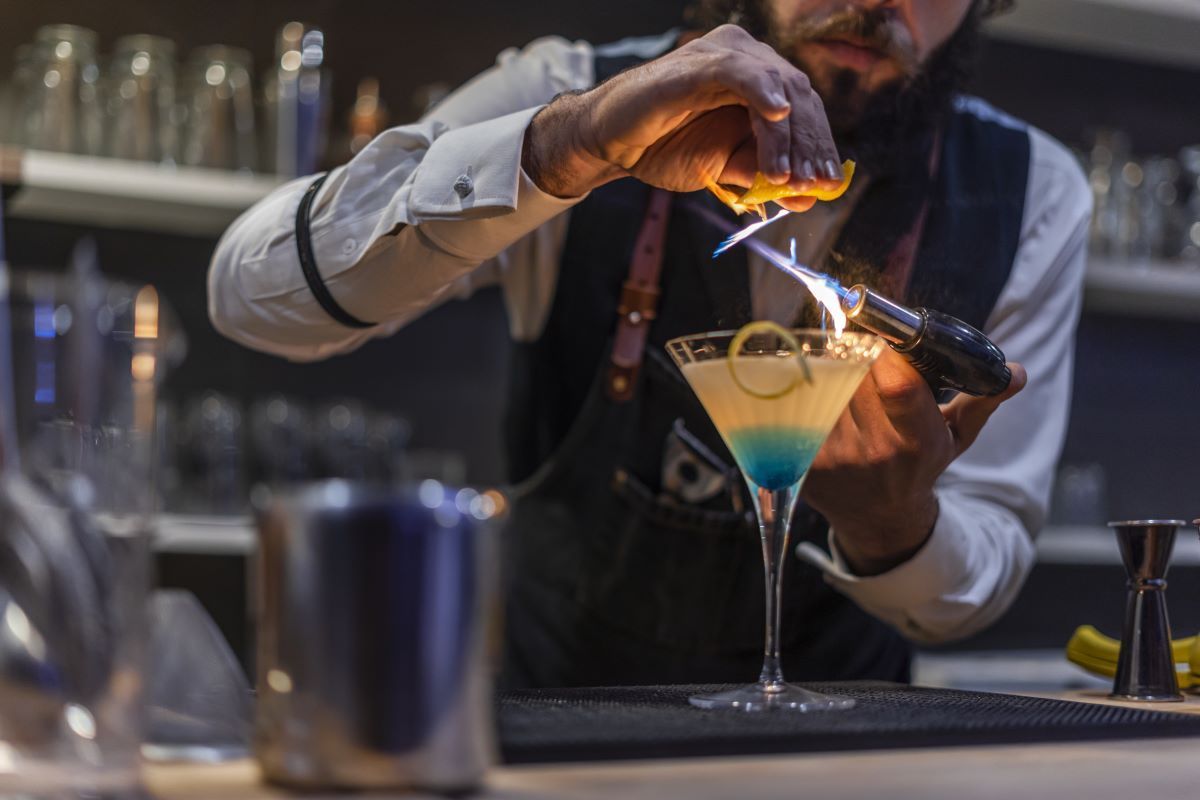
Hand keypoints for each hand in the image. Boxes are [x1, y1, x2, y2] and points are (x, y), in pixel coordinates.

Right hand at [522, 24, 841, 205]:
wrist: (610, 143)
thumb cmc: (663, 146)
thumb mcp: (723, 168)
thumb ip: (764, 176)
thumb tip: (808, 198)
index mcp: (758, 81)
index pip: (805, 109)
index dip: (820, 147)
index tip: (830, 185)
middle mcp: (748, 58)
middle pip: (799, 97)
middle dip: (811, 146)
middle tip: (817, 185)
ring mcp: (724, 55)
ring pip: (776, 88)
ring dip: (788, 136)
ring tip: (789, 176)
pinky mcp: (699, 62)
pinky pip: (740, 72)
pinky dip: (762, 91)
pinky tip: (777, 115)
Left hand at [801, 350, 1027, 575]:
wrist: (880, 517)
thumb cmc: (920, 466)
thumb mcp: (956, 437)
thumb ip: (982, 399)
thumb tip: (1015, 372)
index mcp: (918, 443)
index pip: (897, 386)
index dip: (889, 352)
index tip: (890, 338)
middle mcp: (875, 453)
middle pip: (855, 375)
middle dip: (861, 354)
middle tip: (867, 350)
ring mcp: (835, 460)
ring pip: (826, 387)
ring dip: (835, 372)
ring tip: (849, 380)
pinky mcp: (804, 462)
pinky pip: (802, 409)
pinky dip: (812, 395)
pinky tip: (824, 401)